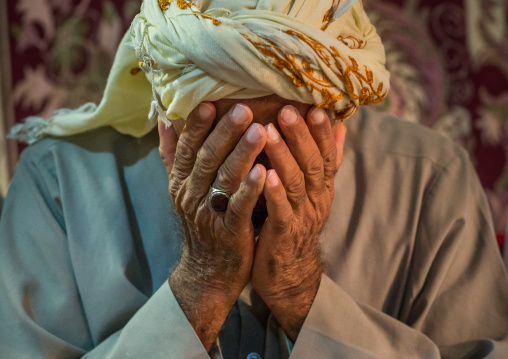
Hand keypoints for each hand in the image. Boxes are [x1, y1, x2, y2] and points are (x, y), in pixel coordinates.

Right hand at [158, 102, 266, 349]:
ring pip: (224, 178)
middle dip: (225, 132)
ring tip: (261, 131)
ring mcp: (208, 213)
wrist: (207, 271)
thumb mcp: (181, 189)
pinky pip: (239, 206)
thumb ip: (173, 155)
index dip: (197, 124)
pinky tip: (263, 171)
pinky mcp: (228, 231)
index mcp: (181, 181)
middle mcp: (191, 194)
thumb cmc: (201, 223)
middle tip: (245, 109)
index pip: (187, 147)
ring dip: (242, 154)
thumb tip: (164, 118)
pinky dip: (250, 188)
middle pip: (207, 158)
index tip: (211, 101)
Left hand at [251, 105, 345, 339]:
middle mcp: (316, 199)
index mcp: (322, 187)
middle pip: (312, 164)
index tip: (315, 106)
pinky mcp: (283, 234)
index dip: (322, 131)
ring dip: (283, 156)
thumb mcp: (314, 192)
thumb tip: (341, 128)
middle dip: (301, 136)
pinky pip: (280, 211)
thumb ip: (324, 162)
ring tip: (269, 132)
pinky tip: (265, 175)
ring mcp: (301, 216)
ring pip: (295, 182)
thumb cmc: (296, 223)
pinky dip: (274, 193)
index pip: (326, 154)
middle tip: (287, 110)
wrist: (289, 271)